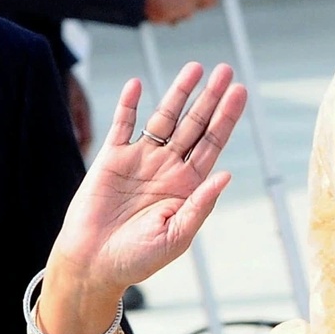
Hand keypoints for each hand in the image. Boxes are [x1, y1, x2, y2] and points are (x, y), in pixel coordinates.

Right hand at [49, 63, 246, 297]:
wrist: (94, 265)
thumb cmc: (139, 258)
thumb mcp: (178, 235)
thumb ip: (201, 204)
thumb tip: (226, 175)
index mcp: (189, 185)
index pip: (213, 143)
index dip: (227, 118)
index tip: (240, 92)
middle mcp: (168, 167)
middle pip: (194, 124)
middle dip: (210, 98)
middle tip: (226, 70)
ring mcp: (140, 160)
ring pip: (164, 118)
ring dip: (178, 93)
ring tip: (195, 68)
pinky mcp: (111, 159)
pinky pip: (121, 125)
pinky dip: (129, 105)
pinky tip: (138, 85)